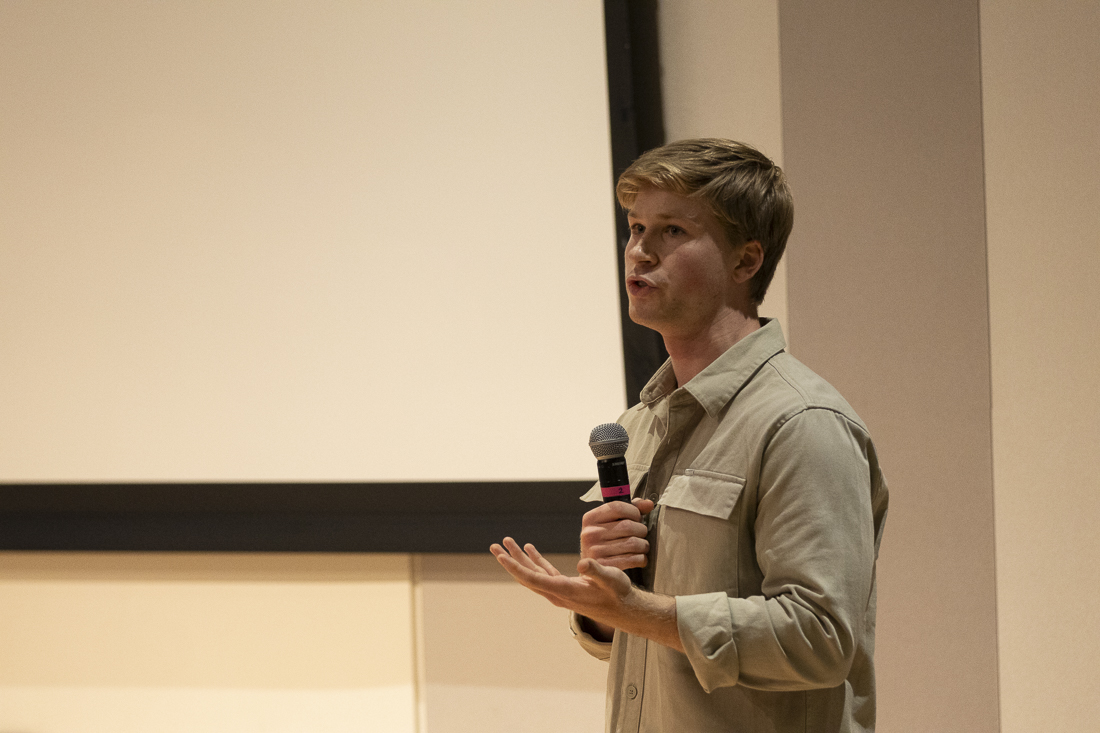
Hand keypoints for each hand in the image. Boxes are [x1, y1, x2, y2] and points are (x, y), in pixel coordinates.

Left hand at [490, 537, 632, 619]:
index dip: (515, 567)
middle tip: (495, 546)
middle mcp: (556, 593)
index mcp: (564, 590)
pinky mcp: (564, 587)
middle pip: (526, 576)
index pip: (532, 578)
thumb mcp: (611, 579)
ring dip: (519, 558)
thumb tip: (582, 563)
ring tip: (507, 543)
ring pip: (533, 574)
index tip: (501, 556)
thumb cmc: (619, 594)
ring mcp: (558, 591)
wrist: (624, 610)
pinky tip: (530, 550)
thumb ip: (596, 571)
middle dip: (510, 560)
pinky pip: (543, 573)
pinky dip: (535, 561)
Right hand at [580, 498, 654, 569]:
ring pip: (634, 543)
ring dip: (643, 545)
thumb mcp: (610, 523)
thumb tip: (649, 504)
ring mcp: (595, 551)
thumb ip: (630, 509)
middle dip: (641, 530)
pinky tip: (639, 558)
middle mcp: (590, 534)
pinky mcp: (605, 567)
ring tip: (641, 546)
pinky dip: (642, 558)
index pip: (617, 507)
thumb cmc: (606, 542)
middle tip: (640, 534)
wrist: (593, 574)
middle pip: (628, 526)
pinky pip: (633, 559)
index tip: (636, 518)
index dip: (633, 512)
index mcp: (590, 518)